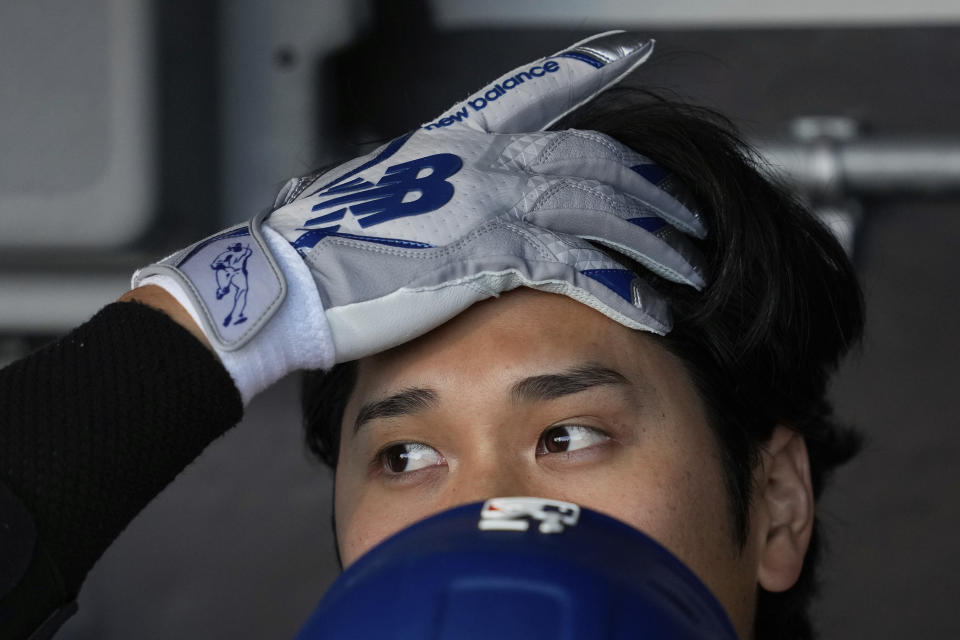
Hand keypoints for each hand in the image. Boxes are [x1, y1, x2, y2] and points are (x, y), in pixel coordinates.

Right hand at [133, 31, 705, 402]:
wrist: (286, 279)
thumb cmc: (313, 245)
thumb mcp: (365, 194)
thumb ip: (407, 189)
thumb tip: (406, 189)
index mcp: (451, 140)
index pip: (533, 89)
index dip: (586, 67)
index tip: (631, 51)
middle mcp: (480, 161)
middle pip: (590, 161)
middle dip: (646, 189)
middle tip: (685, 212)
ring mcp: (488, 204)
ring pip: (598, 210)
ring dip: (652, 240)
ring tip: (689, 264)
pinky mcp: (490, 257)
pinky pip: (579, 268)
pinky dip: (623, 287)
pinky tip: (653, 305)